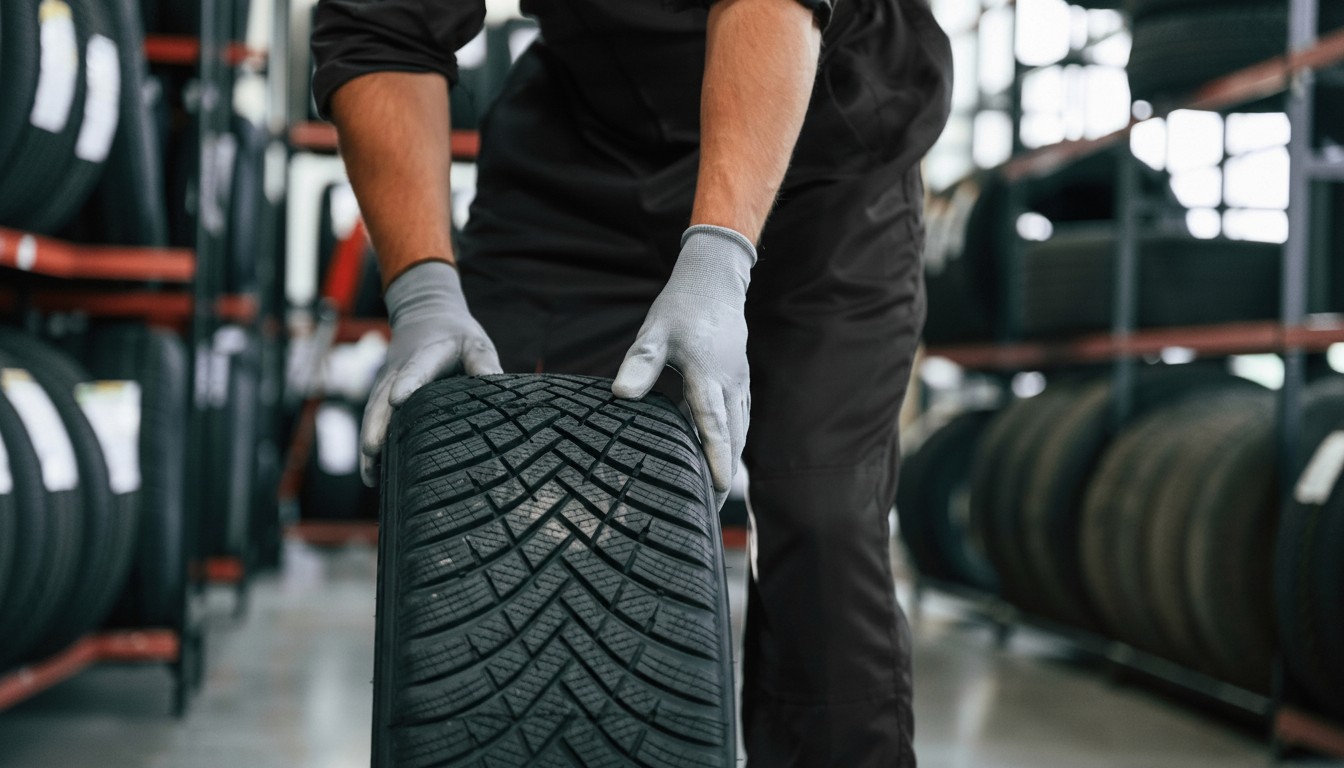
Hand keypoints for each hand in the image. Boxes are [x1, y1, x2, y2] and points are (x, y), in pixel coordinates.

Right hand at [361, 260, 501, 484]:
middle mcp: (399, 372)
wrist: (425, 316)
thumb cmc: (456, 336)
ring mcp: (387, 385)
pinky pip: (374, 421)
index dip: (408, 383)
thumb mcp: (475, 343)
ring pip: (374, 414)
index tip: (399, 399)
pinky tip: (372, 474)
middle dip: (377, 424)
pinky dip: (371, 445)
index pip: (416, 369)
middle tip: (372, 450)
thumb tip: (496, 382)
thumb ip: (483, 362)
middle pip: (383, 398)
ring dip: (370, 441)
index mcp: (426, 355)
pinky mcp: (382, 397)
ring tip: (370, 474)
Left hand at [613, 225, 754, 508]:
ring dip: (730, 459)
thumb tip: (621, 395)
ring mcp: (739, 382)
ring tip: (716, 492)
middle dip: (723, 472)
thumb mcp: (654, 331)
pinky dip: (732, 439)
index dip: (714, 457)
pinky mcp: (739, 380)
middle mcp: (730, 383)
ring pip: (739, 429)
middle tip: (711, 509)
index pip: (713, 423)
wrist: (715, 280)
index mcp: (708, 374)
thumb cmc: (680, 308)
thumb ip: (640, 363)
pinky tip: (719, 455)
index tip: (716, 488)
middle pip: (732, 436)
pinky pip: (739, 417)